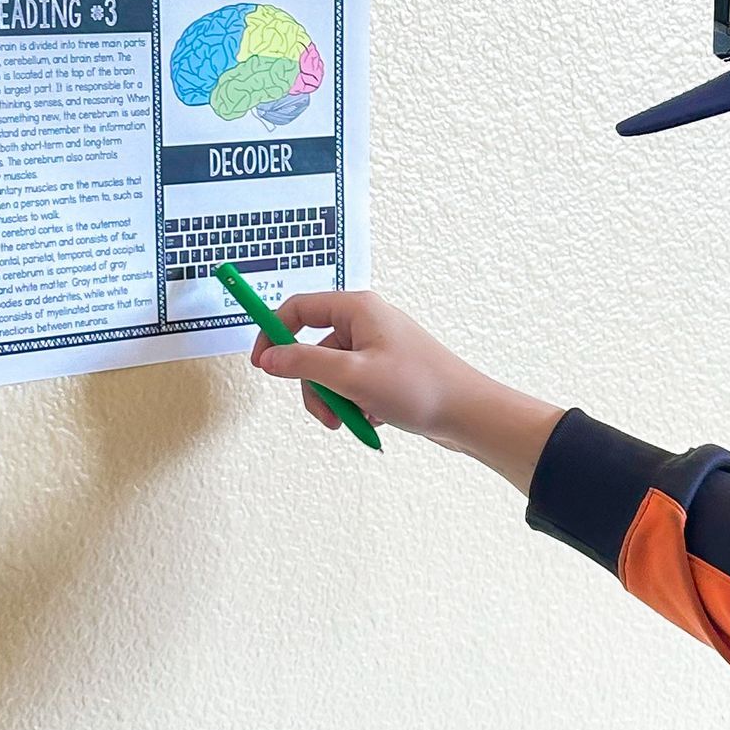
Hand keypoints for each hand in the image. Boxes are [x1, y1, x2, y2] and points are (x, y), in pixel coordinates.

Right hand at [249, 291, 563, 491]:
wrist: (468, 414)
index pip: (298, 308)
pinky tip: (377, 418)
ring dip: (335, 402)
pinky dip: (355, 405)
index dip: (272, 332)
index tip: (261, 365)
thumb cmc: (419, 388)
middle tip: (327, 416)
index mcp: (358, 309)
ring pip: (330, 374)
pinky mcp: (384, 371)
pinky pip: (351, 386)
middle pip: (311, 349)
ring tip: (357, 422)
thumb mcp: (352, 377)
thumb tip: (268, 359)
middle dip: (314, 386)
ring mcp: (376, 347)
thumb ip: (304, 364)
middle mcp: (366, 322)